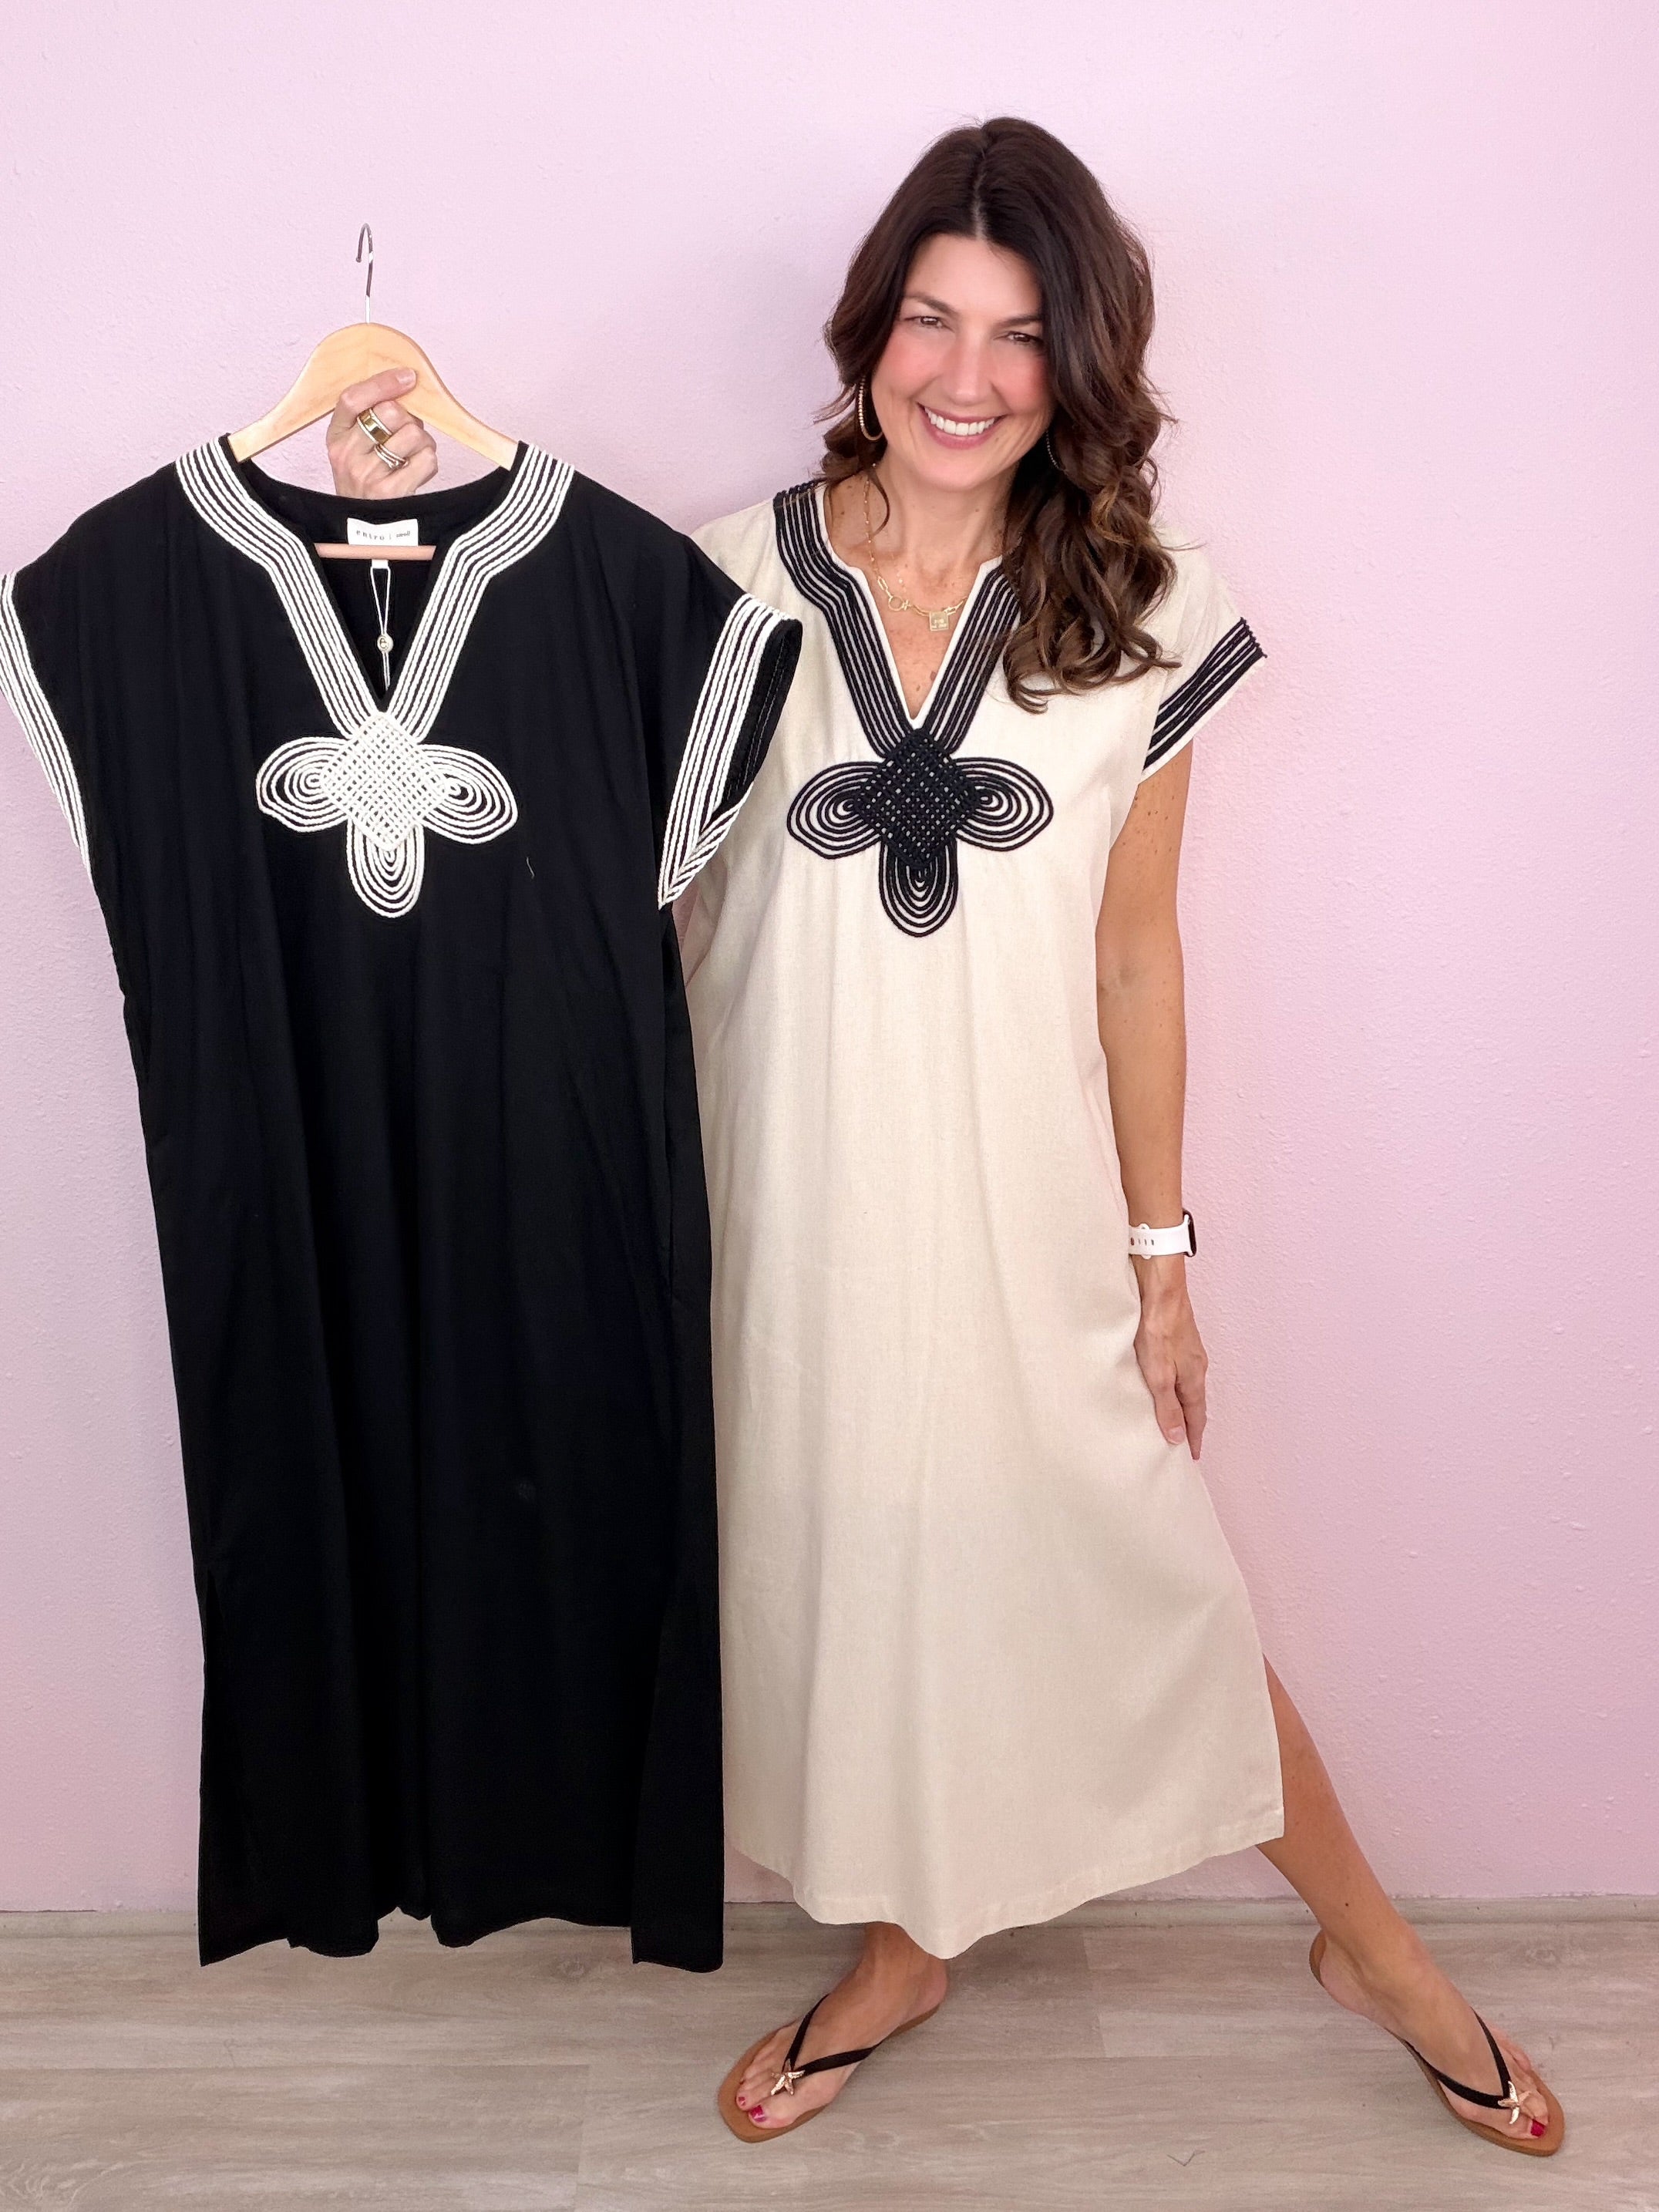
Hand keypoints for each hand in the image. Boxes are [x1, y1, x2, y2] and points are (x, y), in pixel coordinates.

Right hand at [325, 368, 437, 497]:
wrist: (365, 532)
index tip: (407, 377)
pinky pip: (426, 459)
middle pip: (390, 412)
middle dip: (409, 418)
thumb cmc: (366, 483)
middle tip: (408, 434)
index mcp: (335, 438)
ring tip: (413, 456)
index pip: (352, 398)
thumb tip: (405, 388)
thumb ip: (370, 421)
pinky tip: (417, 471)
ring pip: (413, 434)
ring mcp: (367, 474)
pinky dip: (429, 462)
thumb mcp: (355, 450)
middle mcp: (346, 455)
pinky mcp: (390, 492)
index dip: (382, 383)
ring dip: (423, 442)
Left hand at [1131, 1255, 1207, 1457]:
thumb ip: (1166, 1405)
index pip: (1196, 1416)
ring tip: (1174, 1420)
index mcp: (1194, 1377)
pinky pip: (1179, 1371)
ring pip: (1187, 1386)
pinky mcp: (1176, 1338)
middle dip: (1191, 1424)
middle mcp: (1195, 1365)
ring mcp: (1188, 1350)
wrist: (1160, 1285)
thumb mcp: (1158, 1372)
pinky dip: (1174, 1386)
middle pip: (1194, 1402)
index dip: (1194, 1438)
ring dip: (1182, 1405)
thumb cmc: (1158, 1325)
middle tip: (1185, 1444)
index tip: (1193, 1457)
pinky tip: (1164, 1384)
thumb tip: (1177, 1437)